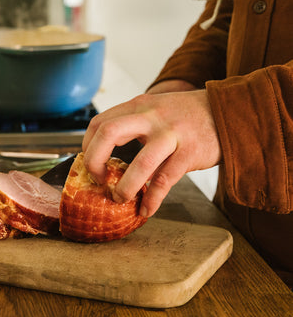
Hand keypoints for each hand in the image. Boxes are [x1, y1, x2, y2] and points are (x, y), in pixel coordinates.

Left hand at [82, 89, 221, 217]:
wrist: (228, 111)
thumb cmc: (185, 116)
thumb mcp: (154, 111)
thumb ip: (131, 126)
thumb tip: (104, 158)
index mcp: (138, 106)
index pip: (99, 122)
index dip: (88, 146)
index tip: (90, 164)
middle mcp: (151, 117)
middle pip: (108, 133)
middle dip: (95, 161)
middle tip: (98, 180)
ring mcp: (171, 134)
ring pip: (140, 163)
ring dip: (125, 186)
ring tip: (120, 199)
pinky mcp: (189, 152)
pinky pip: (165, 180)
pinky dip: (152, 199)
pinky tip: (146, 210)